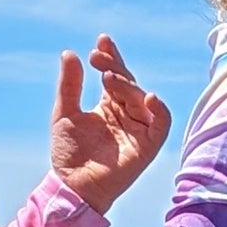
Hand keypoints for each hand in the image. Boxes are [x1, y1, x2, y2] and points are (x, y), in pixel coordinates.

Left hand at [49, 35, 171, 214]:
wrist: (72, 186)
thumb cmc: (69, 154)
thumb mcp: (64, 113)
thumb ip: (69, 85)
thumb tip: (70, 53)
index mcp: (109, 106)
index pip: (115, 75)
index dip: (111, 57)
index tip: (101, 41)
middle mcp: (126, 115)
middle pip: (129, 84)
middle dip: (116, 67)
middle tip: (99, 59)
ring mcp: (138, 129)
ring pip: (143, 99)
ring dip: (128, 85)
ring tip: (108, 78)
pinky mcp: (148, 146)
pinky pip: (161, 123)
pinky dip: (159, 109)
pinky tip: (148, 96)